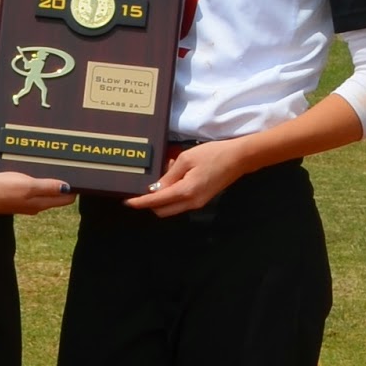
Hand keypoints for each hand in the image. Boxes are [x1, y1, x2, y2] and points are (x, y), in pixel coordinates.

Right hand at [0, 172, 75, 216]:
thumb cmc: (3, 189)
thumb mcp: (28, 186)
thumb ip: (48, 187)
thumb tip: (68, 188)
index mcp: (41, 203)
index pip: (66, 199)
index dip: (74, 188)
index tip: (79, 175)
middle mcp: (35, 206)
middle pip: (56, 196)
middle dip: (64, 184)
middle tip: (68, 168)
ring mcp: (25, 203)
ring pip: (44, 193)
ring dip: (50, 183)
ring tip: (53, 168)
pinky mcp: (15, 198)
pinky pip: (32, 191)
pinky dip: (37, 183)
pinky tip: (33, 173)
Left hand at [125, 140, 246, 216]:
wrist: (238, 159)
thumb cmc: (212, 154)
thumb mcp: (186, 159)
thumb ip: (169, 175)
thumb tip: (155, 189)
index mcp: (185, 192)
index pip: (156, 201)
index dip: (140, 202)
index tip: (127, 202)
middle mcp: (191, 203)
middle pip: (162, 211)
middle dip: (149, 203)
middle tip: (143, 187)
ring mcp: (197, 203)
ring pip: (171, 208)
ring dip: (162, 197)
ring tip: (164, 175)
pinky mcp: (201, 200)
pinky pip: (180, 202)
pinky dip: (172, 194)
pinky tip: (174, 177)